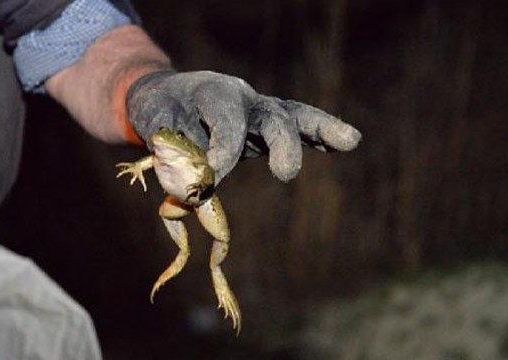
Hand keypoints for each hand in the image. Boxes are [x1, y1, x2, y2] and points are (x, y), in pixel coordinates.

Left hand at [127, 70, 361, 182]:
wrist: (164, 96)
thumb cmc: (159, 112)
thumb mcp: (157, 132)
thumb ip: (174, 159)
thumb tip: (191, 193)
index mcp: (212, 92)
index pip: (228, 122)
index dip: (222, 153)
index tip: (208, 182)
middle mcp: (242, 96)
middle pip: (271, 115)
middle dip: (282, 143)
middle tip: (286, 174)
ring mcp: (257, 110)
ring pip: (293, 116)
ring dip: (321, 129)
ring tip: (350, 140)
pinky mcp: (264, 126)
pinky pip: (296, 128)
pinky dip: (318, 136)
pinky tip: (343, 144)